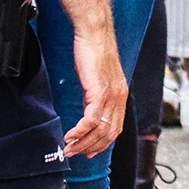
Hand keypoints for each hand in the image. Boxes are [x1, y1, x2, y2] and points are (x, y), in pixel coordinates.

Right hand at [58, 32, 127, 159]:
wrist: (94, 34)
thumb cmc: (93, 51)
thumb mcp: (97, 78)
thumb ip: (96, 95)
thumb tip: (88, 108)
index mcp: (120, 96)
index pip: (115, 129)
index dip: (102, 144)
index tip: (88, 152)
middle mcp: (118, 99)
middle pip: (108, 134)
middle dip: (90, 148)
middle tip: (74, 154)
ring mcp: (110, 96)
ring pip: (99, 130)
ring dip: (82, 143)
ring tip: (68, 149)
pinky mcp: (99, 92)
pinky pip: (90, 120)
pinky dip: (79, 132)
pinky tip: (69, 136)